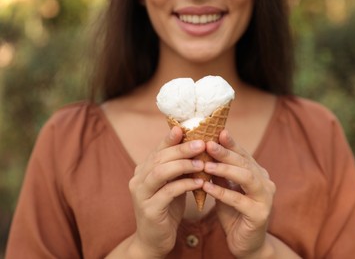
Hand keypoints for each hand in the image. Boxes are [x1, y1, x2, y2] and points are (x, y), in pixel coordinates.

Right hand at [128, 126, 205, 257]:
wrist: (154, 240)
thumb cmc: (167, 208)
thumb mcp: (173, 184)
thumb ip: (179, 167)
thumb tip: (197, 146)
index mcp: (143, 170)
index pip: (158, 149)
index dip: (171, 138)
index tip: (185, 128)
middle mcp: (138, 179)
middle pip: (159, 157)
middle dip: (182, 149)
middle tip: (201, 144)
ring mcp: (141, 194)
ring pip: (161, 172)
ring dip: (183, 165)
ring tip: (202, 163)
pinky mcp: (149, 210)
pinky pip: (168, 192)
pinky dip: (185, 185)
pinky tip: (200, 183)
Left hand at [202, 130, 275, 258]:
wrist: (245, 244)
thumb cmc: (233, 213)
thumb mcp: (225, 188)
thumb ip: (219, 172)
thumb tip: (204, 150)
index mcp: (257, 173)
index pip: (243, 154)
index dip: (230, 142)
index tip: (217, 131)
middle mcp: (265, 182)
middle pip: (245, 162)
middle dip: (226, 152)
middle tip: (208, 144)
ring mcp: (265, 198)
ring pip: (246, 177)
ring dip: (225, 169)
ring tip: (206, 165)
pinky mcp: (260, 214)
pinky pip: (239, 200)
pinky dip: (222, 192)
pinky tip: (206, 187)